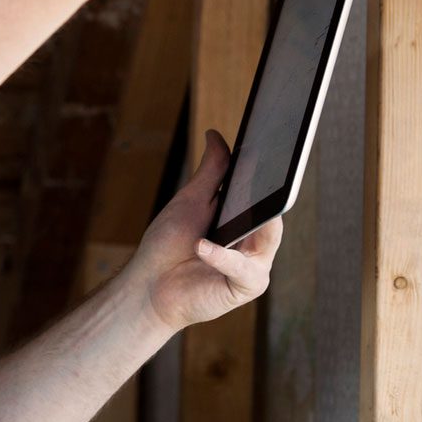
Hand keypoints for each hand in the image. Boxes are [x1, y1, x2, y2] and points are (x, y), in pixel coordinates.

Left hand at [124, 129, 282, 333]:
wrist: (149, 284)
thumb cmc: (169, 243)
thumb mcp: (192, 199)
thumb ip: (211, 171)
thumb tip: (215, 133)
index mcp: (245, 220)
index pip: (266, 194)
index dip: (269, 175)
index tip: (270, 148)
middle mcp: (255, 243)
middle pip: (273, 214)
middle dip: (270, 196)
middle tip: (263, 176)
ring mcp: (253, 266)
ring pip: (267, 239)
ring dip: (247, 224)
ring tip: (226, 216)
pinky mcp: (245, 288)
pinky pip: (244, 269)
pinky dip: (222, 256)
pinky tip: (201, 246)